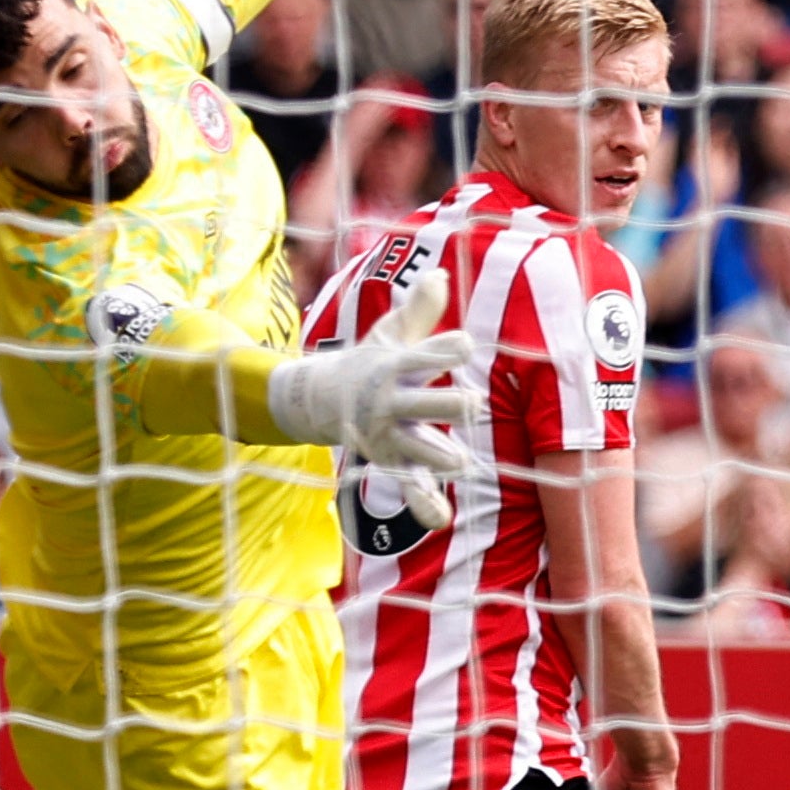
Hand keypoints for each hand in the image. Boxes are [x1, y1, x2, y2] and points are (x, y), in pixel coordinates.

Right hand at [263, 262, 487, 500]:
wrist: (318, 398)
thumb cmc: (370, 362)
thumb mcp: (391, 334)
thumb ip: (419, 310)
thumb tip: (438, 273)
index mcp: (395, 366)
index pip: (423, 356)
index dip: (445, 350)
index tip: (467, 345)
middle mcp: (392, 402)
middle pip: (421, 403)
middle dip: (445, 405)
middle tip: (472, 406)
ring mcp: (389, 435)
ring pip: (415, 448)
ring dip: (437, 455)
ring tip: (461, 463)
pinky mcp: (390, 461)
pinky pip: (408, 485)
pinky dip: (423, 504)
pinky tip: (442, 517)